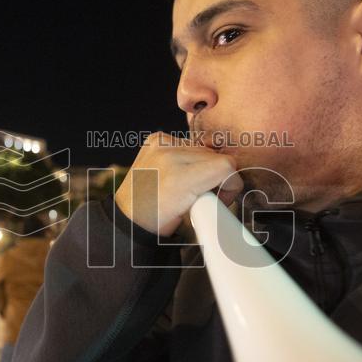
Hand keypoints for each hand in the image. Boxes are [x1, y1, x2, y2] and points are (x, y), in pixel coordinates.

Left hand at [114, 132, 241, 235]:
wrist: (129, 216)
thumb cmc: (159, 222)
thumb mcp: (194, 217)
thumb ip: (216, 196)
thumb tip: (231, 181)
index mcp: (179, 179)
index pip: (227, 166)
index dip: (231, 184)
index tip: (220, 199)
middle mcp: (169, 155)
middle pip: (217, 156)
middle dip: (217, 176)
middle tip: (202, 195)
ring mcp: (161, 144)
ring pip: (204, 149)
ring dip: (203, 166)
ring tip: (188, 185)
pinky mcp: (156, 140)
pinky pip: (188, 143)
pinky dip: (189, 158)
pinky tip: (178, 172)